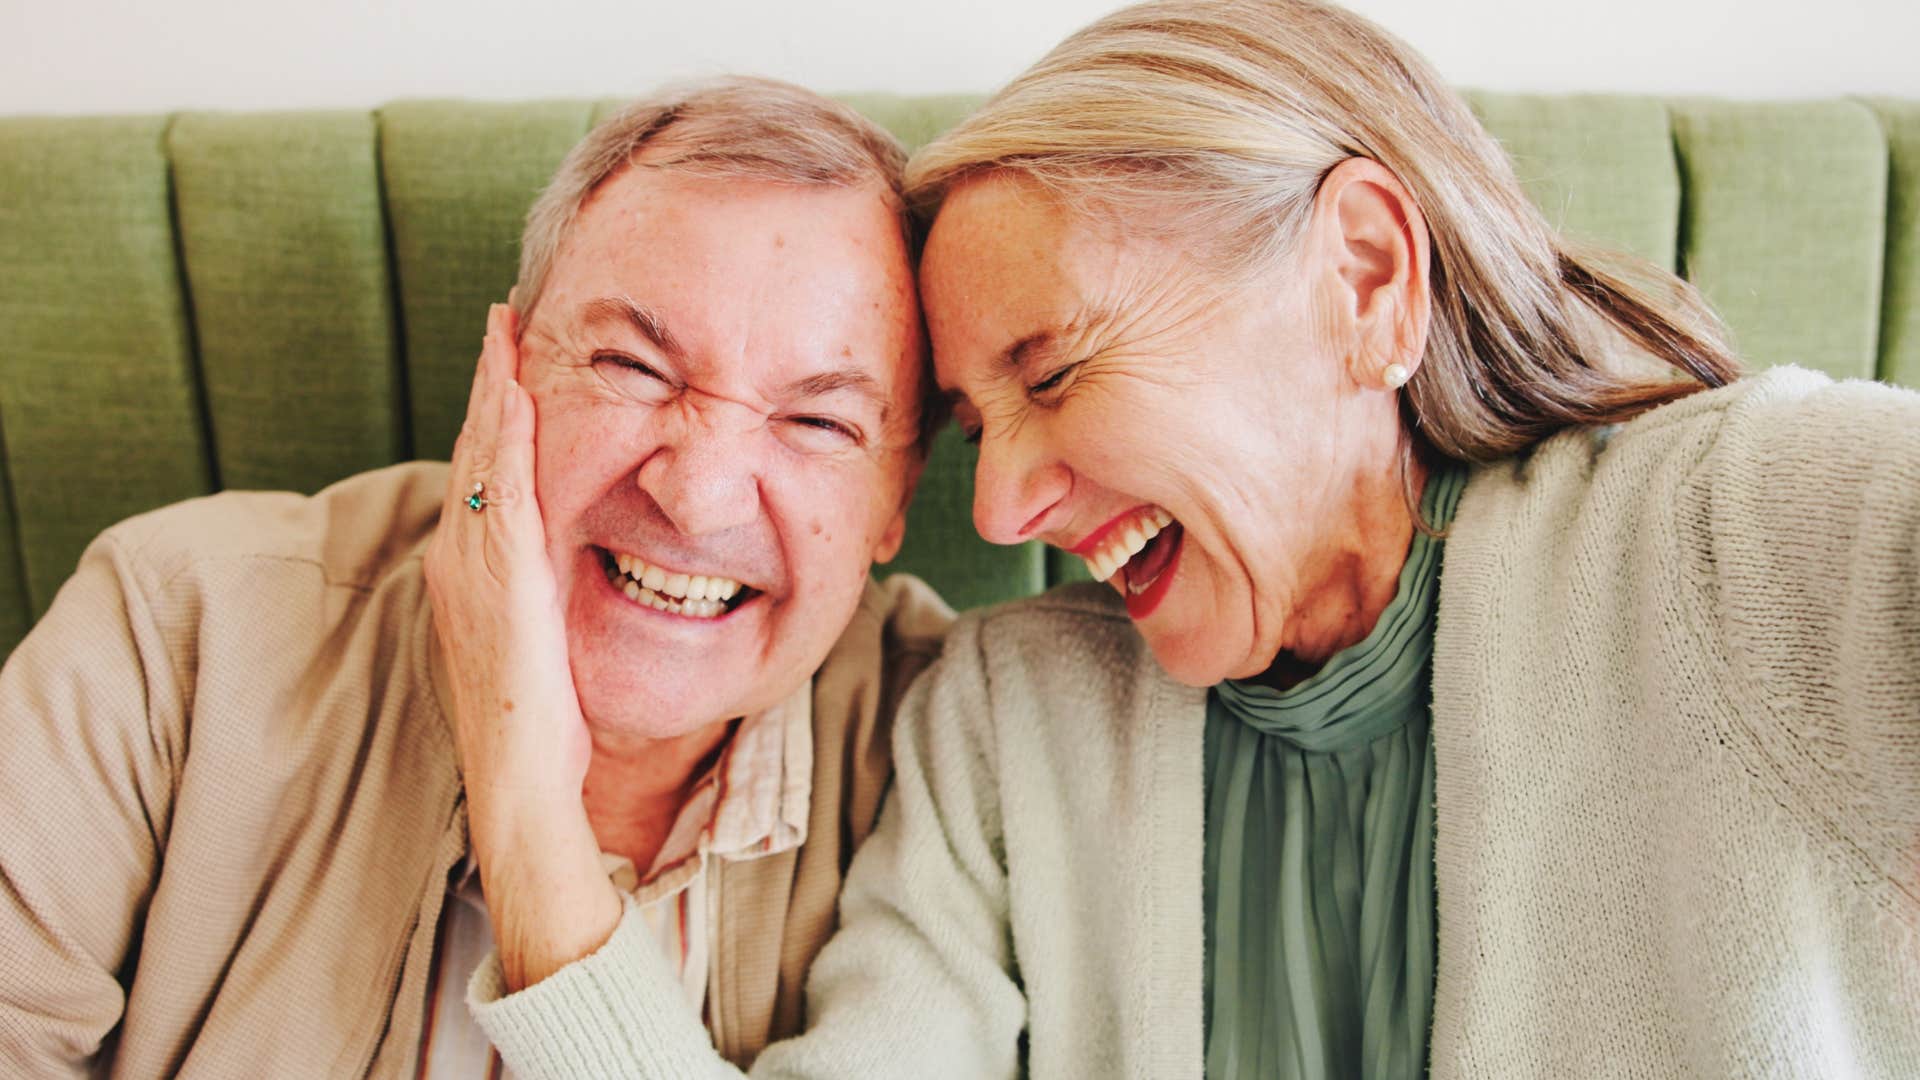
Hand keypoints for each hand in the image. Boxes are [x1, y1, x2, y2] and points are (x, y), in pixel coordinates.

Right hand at [424, 303, 620, 989]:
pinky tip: (514, 388)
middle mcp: (461, 561)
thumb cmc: (543, 726)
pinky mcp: (498, 577)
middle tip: (499, 318)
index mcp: (473, 576)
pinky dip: (502, 432)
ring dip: (490, 388)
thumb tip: (584, 574)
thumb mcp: (548, 644)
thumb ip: (552, 600)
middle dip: (485, 382)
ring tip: (502, 329)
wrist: (521, 779)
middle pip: (473, 449)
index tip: (506, 363)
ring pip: (480, 455)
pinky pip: (499, 486)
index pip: (484, 475)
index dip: (492, 416)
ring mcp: (472, 566)